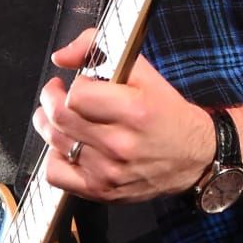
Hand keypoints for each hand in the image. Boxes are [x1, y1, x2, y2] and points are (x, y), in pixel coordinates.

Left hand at [33, 28, 213, 201]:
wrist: (194, 157)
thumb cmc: (166, 112)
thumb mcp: (143, 72)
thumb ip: (99, 50)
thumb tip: (60, 56)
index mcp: (133, 111)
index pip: (76, 95)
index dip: (73, 84)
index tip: (79, 83)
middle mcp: (119, 144)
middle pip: (60, 118)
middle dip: (51, 99)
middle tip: (57, 92)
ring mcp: (108, 172)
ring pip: (54, 143)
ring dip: (48, 123)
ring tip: (59, 115)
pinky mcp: (101, 191)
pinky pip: (55, 174)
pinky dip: (53, 157)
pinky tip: (66, 146)